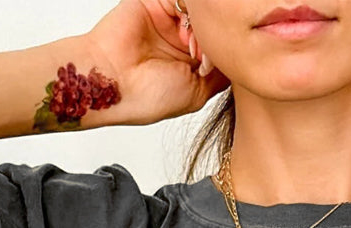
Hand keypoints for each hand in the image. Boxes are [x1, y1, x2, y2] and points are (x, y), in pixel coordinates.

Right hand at [86, 0, 228, 126]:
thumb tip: (237, 62)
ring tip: (190, 48)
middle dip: (213, 41)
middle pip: (212, 28)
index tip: (211, 70)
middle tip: (201, 59)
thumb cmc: (147, 96)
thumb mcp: (196, 92)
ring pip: (201, 14)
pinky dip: (191, 12)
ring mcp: (169, 19)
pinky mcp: (156, 1)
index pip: (219, 47)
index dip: (223, 55)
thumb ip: (218, 75)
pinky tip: (184, 32)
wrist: (113, 83)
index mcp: (189, 61)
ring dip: (201, 29)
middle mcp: (180, 38)